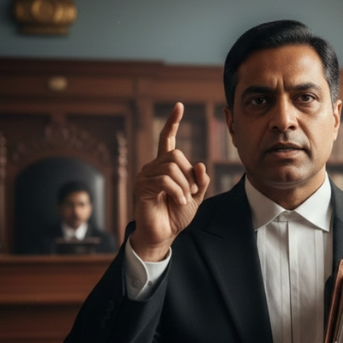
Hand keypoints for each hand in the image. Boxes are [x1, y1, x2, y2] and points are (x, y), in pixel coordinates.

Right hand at [129, 102, 210, 261]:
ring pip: (171, 167)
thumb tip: (200, 164)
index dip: (173, 123)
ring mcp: (145, 176)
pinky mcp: (142, 187)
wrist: (163, 235)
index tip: (179, 106)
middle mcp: (153, 167)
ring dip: (184, 186)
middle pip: (175, 155)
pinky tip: (178, 202)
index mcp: (165, 167)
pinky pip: (164, 180)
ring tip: (183, 200)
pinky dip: (177, 192)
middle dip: (189, 175)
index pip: (167, 139)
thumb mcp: (195, 197)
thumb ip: (200, 181)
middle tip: (190, 193)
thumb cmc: (176, 216)